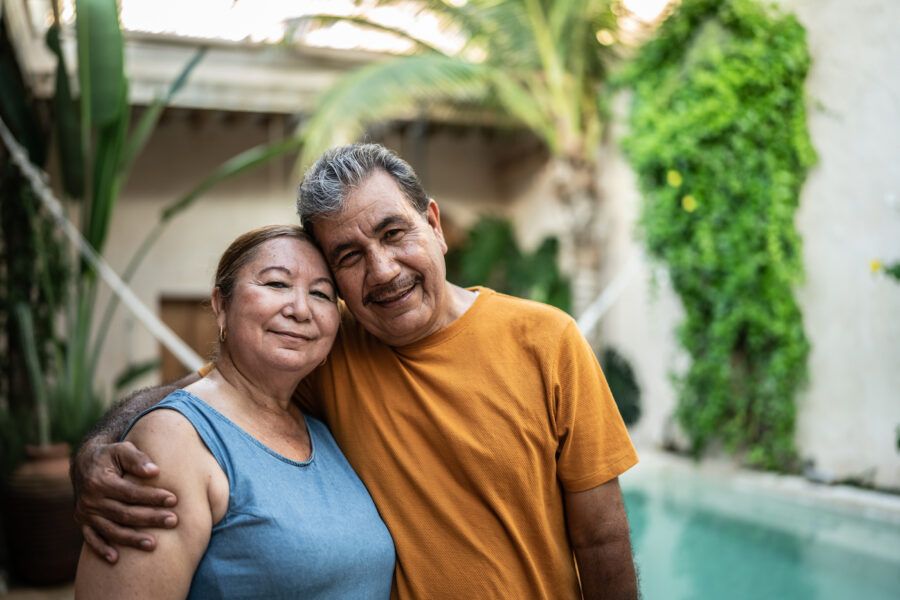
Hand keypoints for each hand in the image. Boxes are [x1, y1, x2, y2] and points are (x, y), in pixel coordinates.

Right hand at [72, 441, 179, 562]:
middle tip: (172, 521)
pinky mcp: (83, 522)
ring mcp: (85, 513)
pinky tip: (116, 559)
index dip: (152, 497)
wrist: (85, 463)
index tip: (173, 499)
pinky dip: (102, 549)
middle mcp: (90, 499)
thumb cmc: (111, 455)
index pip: (130, 493)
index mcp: (100, 481)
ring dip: (132, 539)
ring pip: (111, 530)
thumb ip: (137, 458)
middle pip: (124, 514)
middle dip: (149, 518)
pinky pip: (91, 539)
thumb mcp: (122, 449)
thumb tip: (154, 471)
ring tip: (154, 544)